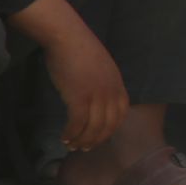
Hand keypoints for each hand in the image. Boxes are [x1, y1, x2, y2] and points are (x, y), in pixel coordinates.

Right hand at [14, 0, 129, 151]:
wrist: (69, 37)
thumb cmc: (81, 49)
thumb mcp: (102, 67)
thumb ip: (104, 82)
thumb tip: (97, 96)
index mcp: (118, 85)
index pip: (121, 114)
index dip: (111, 128)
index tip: (101, 136)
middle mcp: (111, 93)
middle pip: (108, 125)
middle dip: (96, 139)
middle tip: (84, 147)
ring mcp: (96, 96)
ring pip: (93, 127)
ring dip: (82, 140)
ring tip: (72, 145)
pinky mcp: (79, 97)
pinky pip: (78, 123)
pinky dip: (72, 133)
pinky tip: (64, 137)